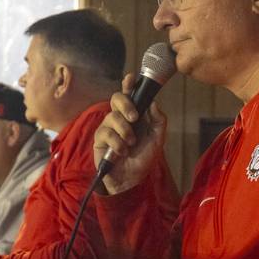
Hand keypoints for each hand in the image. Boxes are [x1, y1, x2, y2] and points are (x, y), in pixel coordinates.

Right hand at [93, 74, 166, 194]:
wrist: (131, 179)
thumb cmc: (143, 158)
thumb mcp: (157, 140)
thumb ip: (158, 121)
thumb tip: (153, 103)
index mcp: (135, 115)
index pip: (130, 94)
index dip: (128, 84)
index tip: (130, 78)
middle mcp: (120, 118)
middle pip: (117, 98)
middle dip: (126, 104)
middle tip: (135, 117)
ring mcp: (109, 127)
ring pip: (112, 117)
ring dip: (124, 131)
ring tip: (131, 144)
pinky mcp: (100, 139)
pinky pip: (105, 133)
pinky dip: (117, 143)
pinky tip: (121, 152)